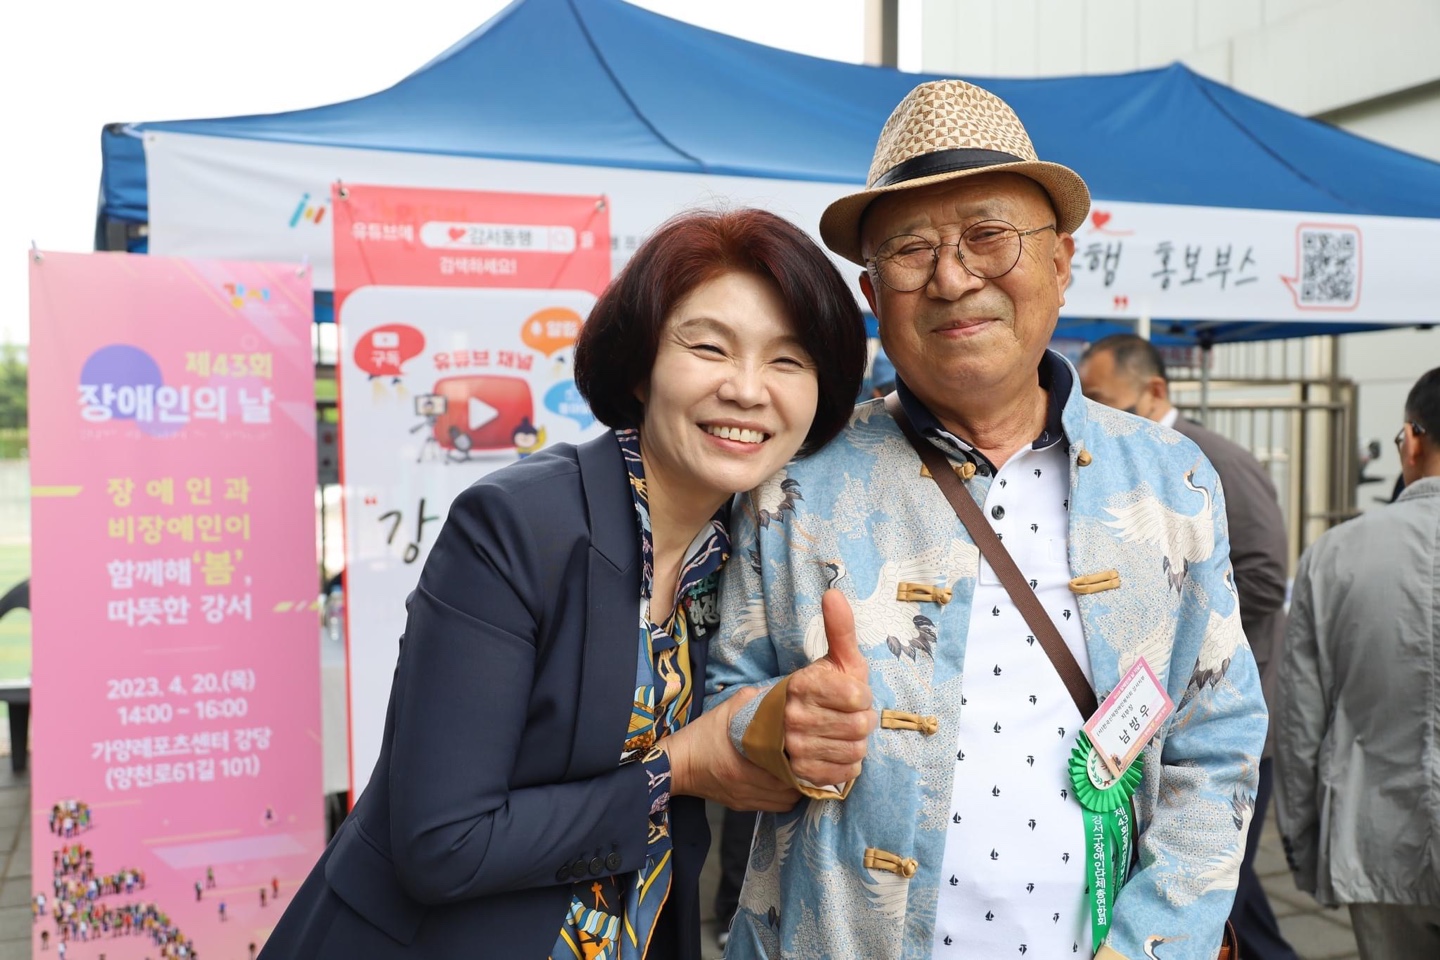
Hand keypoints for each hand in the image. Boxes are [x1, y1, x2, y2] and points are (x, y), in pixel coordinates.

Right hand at [663, 687, 800, 811]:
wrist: (676, 765)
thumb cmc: (701, 736)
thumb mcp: (726, 710)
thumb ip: (755, 700)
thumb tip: (781, 694)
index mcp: (743, 766)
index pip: (786, 771)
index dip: (801, 761)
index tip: (806, 748)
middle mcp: (747, 788)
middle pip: (790, 790)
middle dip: (802, 776)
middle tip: (806, 758)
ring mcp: (745, 800)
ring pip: (785, 803)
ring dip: (794, 789)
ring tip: (795, 770)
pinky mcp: (742, 806)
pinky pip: (773, 808)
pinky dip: (783, 797)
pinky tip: (781, 781)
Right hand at [783, 589, 874, 785]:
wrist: (760, 734)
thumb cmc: (810, 692)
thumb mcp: (829, 660)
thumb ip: (839, 629)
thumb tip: (834, 593)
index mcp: (801, 685)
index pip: (857, 695)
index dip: (861, 696)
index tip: (851, 695)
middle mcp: (794, 717)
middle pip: (860, 725)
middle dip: (860, 720)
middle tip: (845, 716)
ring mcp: (794, 749)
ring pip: (855, 751)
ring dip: (854, 744)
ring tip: (838, 734)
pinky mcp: (799, 775)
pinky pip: (844, 774)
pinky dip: (845, 765)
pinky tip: (832, 752)